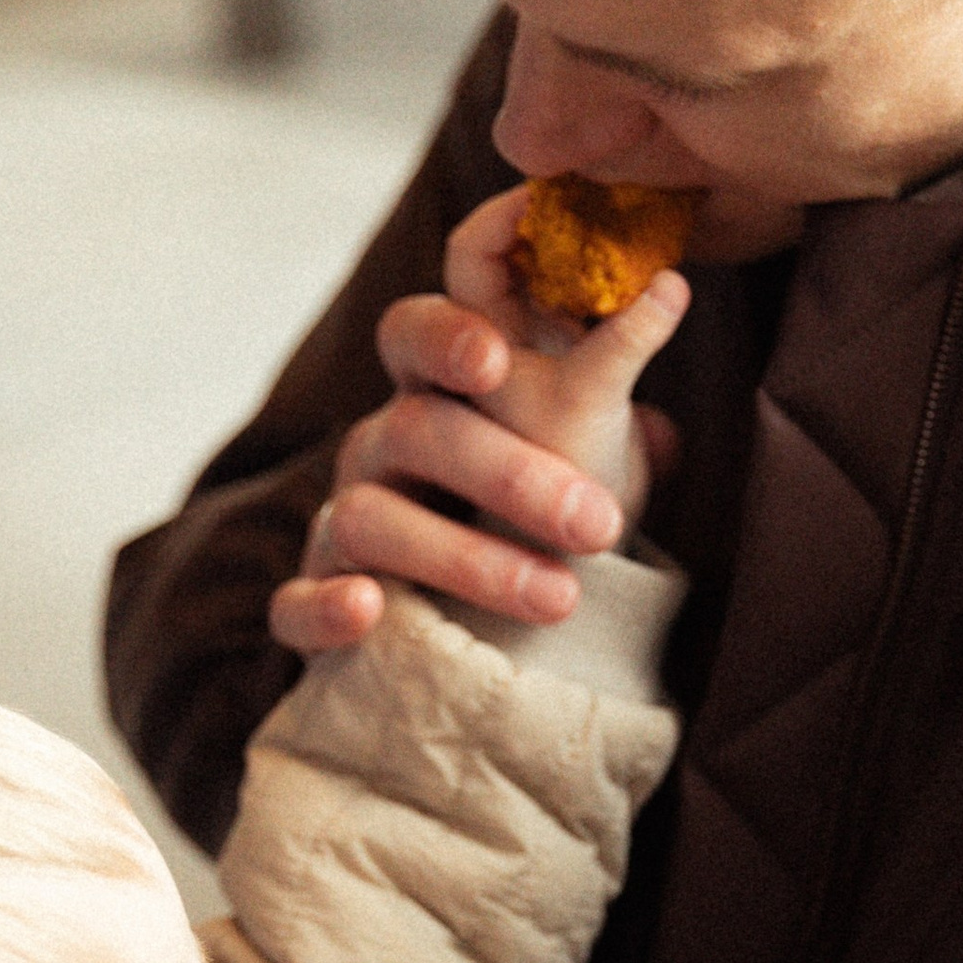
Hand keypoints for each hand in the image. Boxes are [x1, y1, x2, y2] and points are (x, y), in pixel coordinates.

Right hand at [271, 187, 688, 655]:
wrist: (490, 632)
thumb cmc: (540, 520)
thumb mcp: (590, 454)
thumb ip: (612, 400)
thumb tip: (670, 368)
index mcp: (438, 395)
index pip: (418, 331)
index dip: (448, 334)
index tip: (498, 360)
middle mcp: (380, 448)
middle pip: (414, 429)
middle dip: (507, 474)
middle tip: (598, 523)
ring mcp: (342, 524)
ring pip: (368, 518)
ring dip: (463, 557)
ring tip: (560, 599)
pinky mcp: (315, 606)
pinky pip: (293, 602)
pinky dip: (325, 604)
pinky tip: (371, 610)